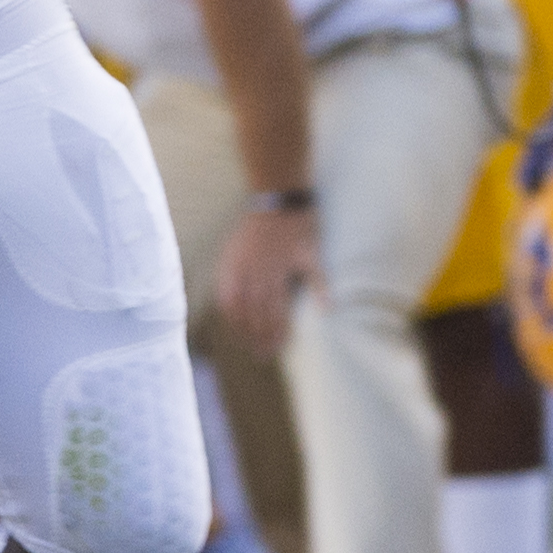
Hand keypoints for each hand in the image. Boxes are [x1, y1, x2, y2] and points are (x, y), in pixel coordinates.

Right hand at [214, 202, 318, 356]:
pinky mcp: (230, 258)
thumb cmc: (300, 226)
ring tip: (244, 342)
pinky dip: (225, 304)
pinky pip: (223, 287)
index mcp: (277, 273)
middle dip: (258, 335)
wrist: (277, 198)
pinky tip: (229, 316)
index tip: (278, 349)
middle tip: (261, 354)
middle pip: (254, 313)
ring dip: (240, 325)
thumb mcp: (314, 253)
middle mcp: (255, 272)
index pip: (274, 312)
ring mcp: (239, 265)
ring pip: (236, 303)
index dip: (276, 333)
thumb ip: (319, 282)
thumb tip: (329, 310)